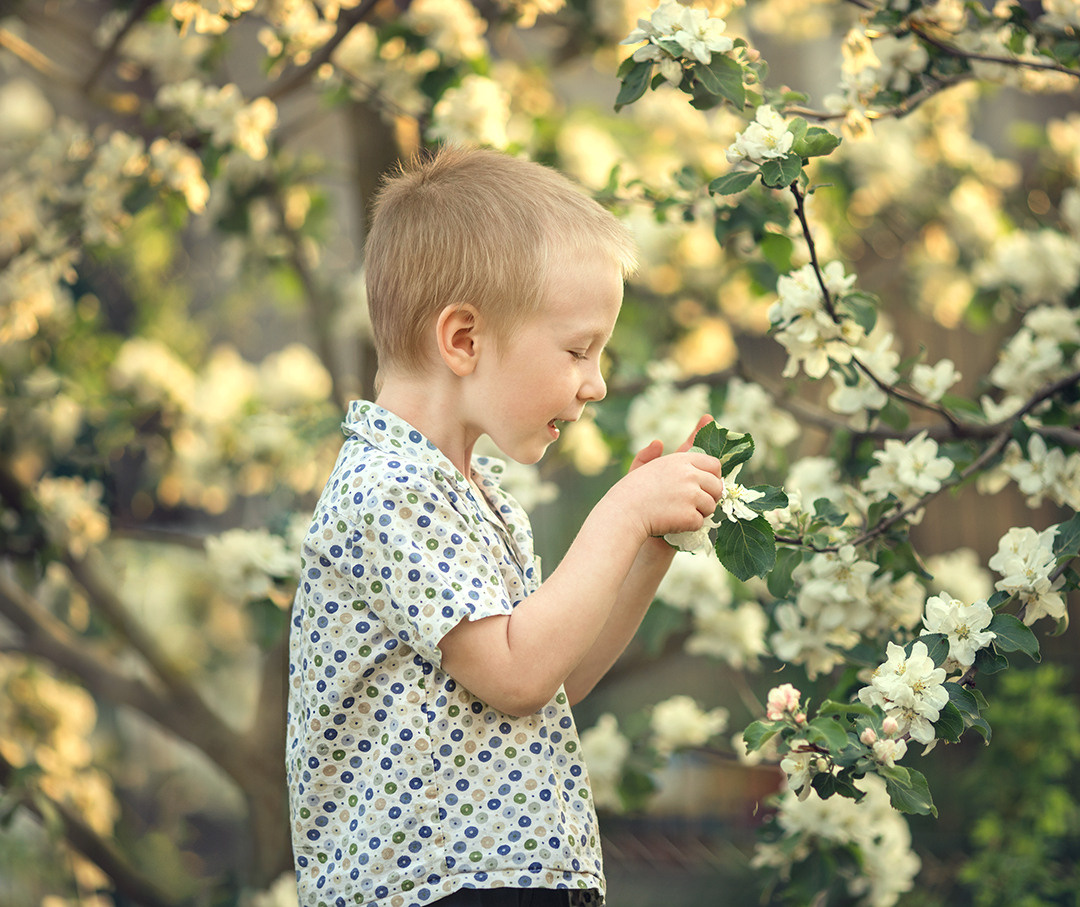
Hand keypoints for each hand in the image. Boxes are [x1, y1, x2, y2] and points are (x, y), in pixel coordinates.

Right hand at [606, 415, 723, 541]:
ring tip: (679, 512)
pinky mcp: (690, 514)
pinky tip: (673, 522)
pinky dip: (689, 525)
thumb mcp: (639, 468)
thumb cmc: (630, 492)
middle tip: (693, 503)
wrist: (623, 514)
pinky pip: (700, 521)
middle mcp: (689, 475)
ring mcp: (691, 495)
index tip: (705, 484)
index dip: (712, 476)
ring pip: (711, 505)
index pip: (713, 464)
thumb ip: (650, 454)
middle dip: (709, 496)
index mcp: (680, 460)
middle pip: (717, 485)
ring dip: (699, 512)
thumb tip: (658, 443)